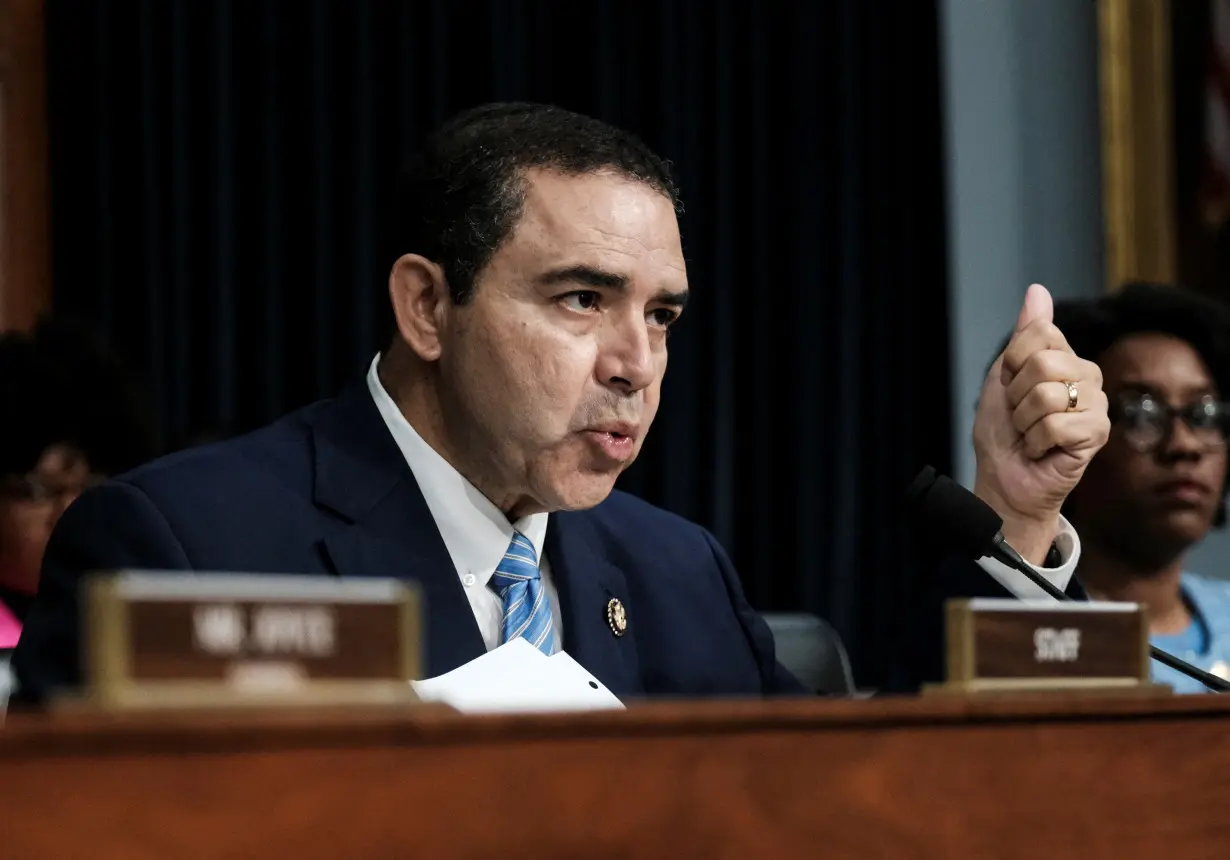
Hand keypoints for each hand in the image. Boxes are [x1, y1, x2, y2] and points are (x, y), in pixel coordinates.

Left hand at [972, 284, 1110, 562]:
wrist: (1005, 476)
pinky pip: (1056, 424)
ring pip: (1047, 394)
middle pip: (1043, 362)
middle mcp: (1088, 376)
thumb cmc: (1003, 431)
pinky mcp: (1098, 433)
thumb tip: (1037, 290)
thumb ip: (1026, 334)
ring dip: (1024, 421)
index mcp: (1067, 358)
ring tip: (1031, 434)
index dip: (1011, 364)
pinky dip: (1036, 441)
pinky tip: (1042, 449)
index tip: (1010, 387)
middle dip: (1016, 395)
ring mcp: (1097, 404)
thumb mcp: (1003, 376)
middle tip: (1021, 416)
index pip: (1038, 333)